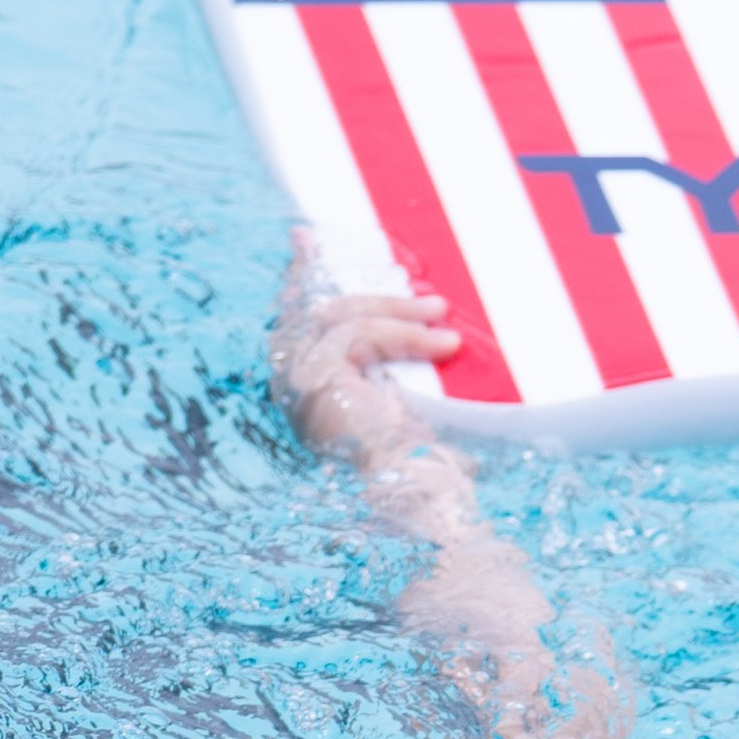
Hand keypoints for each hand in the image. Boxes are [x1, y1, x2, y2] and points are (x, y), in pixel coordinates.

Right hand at [272, 244, 461, 458]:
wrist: (412, 500)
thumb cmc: (411, 467)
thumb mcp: (400, 402)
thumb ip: (391, 361)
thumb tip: (427, 320)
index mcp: (305, 389)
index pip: (296, 320)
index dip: (299, 276)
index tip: (302, 238)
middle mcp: (292, 386)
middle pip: (317, 311)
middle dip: (373, 295)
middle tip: (428, 297)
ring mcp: (298, 383)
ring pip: (340, 316)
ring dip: (399, 312)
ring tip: (446, 318)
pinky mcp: (316, 379)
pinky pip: (359, 334)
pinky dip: (404, 333)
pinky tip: (442, 341)